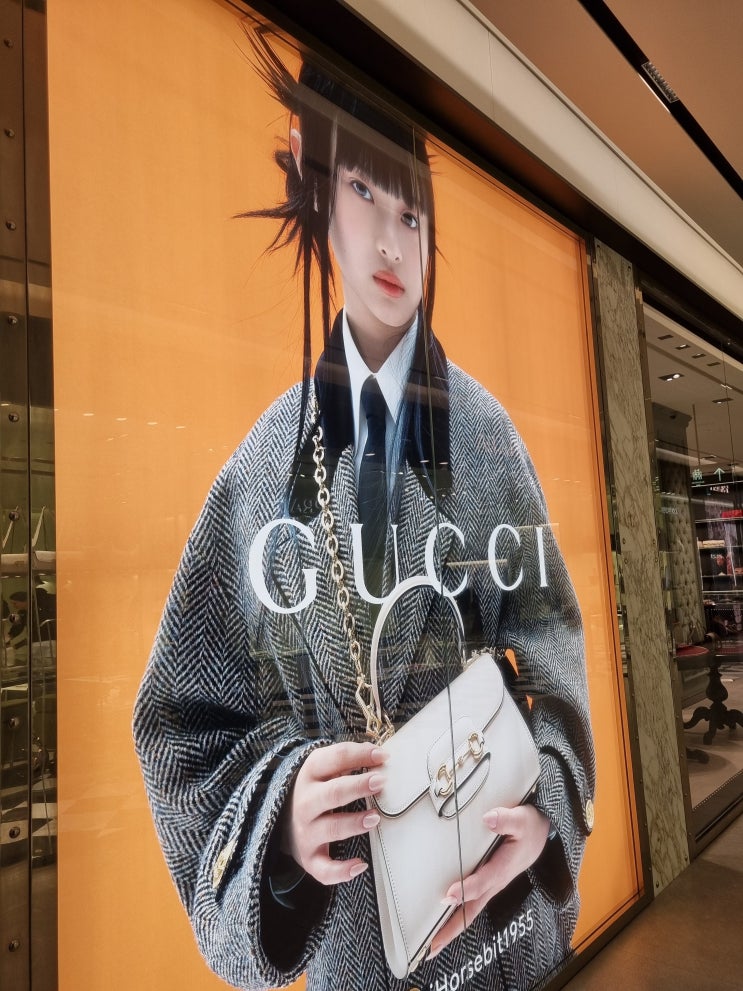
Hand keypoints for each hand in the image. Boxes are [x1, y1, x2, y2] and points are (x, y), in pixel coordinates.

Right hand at [282, 741, 387, 884]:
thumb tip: (379, 755)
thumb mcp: (322, 768)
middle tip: (380, 782)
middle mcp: (305, 802)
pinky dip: (341, 871)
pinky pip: (324, 870)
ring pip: (330, 828)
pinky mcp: (308, 858)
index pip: (335, 759)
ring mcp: (306, 832)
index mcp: (309, 774)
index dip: (359, 755)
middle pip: (332, 794)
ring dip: (353, 823)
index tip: (383, 756)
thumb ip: (346, 760)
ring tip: (375, 818)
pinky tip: (360, 866)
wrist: (280, 818)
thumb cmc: (314, 789)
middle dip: (357, 787)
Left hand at [429, 805, 550, 957]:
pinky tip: (441, 922)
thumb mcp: (522, 820)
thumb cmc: (529, 828)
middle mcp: (495, 883)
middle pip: (471, 910)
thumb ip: (507, 819)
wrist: (541, 834)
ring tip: (429, 944)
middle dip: (451, 930)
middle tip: (430, 947)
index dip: (466, 889)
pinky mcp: (487, 884)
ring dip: (450, 929)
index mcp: (503, 868)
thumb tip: (489, 819)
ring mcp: (491, 886)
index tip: (448, 895)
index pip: (482, 882)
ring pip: (469, 911)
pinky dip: (455, 917)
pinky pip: (470, 904)